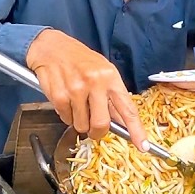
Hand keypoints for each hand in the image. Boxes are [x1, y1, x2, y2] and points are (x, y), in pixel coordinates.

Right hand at [25, 30, 147, 150]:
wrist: (51, 46)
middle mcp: (95, 82)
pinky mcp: (58, 95)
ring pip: (81, 125)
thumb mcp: (103, 71)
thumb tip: (123, 122)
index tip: (143, 146)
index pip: (127, 109)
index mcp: (111, 77)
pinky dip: (65, 115)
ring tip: (76, 103)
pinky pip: (65, 118)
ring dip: (79, 121)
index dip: (136, 130)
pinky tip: (65, 99)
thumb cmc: (80, 60)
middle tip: (93, 129)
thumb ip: (112, 96)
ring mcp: (75, 89)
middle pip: (101, 123)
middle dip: (97, 132)